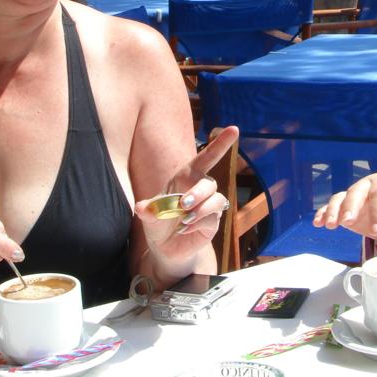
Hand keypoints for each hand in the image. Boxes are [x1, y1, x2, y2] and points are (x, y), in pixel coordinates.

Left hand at [134, 125, 238, 266]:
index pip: (207, 157)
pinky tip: (185, 229)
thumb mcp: (148, 215)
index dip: (220, 143)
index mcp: (187, 177)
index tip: (234, 129)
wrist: (164, 247)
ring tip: (184, 220)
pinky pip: (212, 218)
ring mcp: (209, 205)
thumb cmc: (158, 222)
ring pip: (216, 200)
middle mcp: (201, 188)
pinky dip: (197, 224)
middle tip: (184, 205)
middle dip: (198, 193)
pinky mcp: (213, 222)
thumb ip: (147, 210)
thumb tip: (142, 208)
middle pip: (209, 183)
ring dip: (200, 209)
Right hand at [313, 172, 376, 247]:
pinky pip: (333, 207)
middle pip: (356, 192)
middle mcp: (368, 185)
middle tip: (347, 222)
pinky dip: (324, 213)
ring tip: (330, 225)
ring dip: (334, 210)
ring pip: (341, 197)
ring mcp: (355, 195)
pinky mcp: (346, 207)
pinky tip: (318, 223)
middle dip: (351, 206)